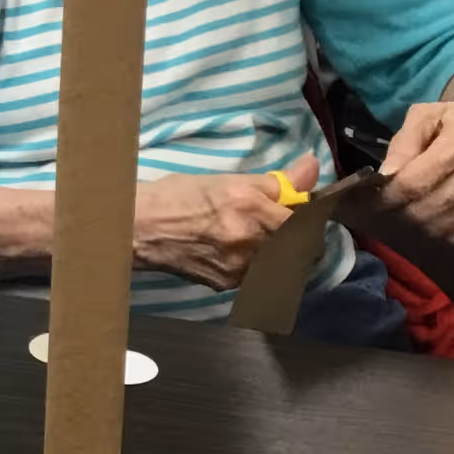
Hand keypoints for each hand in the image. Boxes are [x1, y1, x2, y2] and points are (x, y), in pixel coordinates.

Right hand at [133, 153, 320, 289]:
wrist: (139, 228)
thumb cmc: (180, 196)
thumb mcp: (230, 181)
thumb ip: (277, 182)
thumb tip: (311, 168)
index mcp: (254, 210)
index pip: (310, 223)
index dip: (314, 220)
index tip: (308, 214)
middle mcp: (251, 243)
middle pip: (302, 250)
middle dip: (301, 240)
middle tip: (287, 227)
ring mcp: (240, 269)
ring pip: (281, 266)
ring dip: (281, 254)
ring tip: (258, 239)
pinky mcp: (227, 285)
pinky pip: (257, 276)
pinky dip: (257, 266)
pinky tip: (238, 252)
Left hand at [379, 91, 453, 242]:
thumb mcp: (427, 115)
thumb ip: (403, 144)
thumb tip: (386, 176)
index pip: (413, 185)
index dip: (388, 196)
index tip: (373, 197)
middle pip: (424, 210)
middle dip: (399, 211)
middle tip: (388, 207)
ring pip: (439, 227)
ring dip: (416, 225)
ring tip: (407, 212)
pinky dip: (439, 232)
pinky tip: (432, 218)